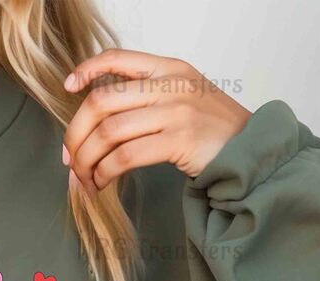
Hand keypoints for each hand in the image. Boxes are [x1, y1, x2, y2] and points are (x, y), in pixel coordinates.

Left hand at [62, 49, 251, 191]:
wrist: (250, 151)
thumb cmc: (212, 132)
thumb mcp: (183, 98)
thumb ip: (147, 99)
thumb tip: (97, 122)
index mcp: (169, 68)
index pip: (118, 58)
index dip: (87, 70)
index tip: (69, 87)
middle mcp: (170, 85)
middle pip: (101, 103)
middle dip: (75, 134)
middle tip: (69, 158)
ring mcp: (176, 112)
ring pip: (108, 134)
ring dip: (87, 161)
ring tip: (84, 178)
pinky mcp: (178, 141)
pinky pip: (125, 157)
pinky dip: (105, 173)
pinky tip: (101, 183)